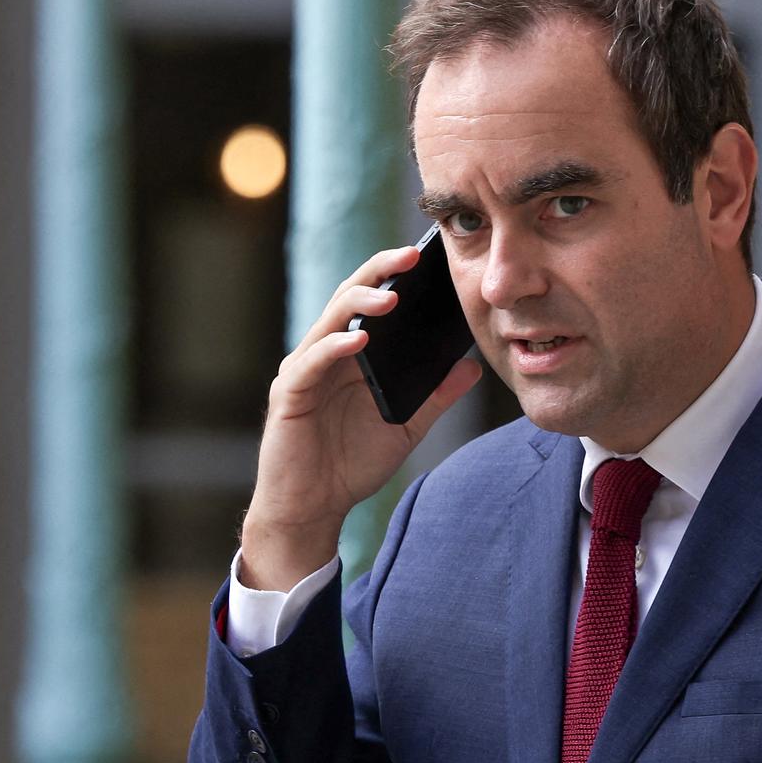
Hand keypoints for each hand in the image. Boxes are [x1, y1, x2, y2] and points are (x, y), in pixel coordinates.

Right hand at [240, 245, 482, 590]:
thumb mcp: (407, 426)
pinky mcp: (290, 393)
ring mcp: (305, 369)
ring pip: (330, 320)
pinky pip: (312, 362)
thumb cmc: (351, 464)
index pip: (373, 301)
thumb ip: (436, 396)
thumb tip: (472, 365)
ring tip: (393, 295)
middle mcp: (325, 352)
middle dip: (380, 271)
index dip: (396, 275)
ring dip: (362, 304)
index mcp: (353, 354)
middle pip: (350, 297)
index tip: (430, 258)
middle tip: (412, 255)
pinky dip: (336, 347)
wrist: (313, 507)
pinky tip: (361, 339)